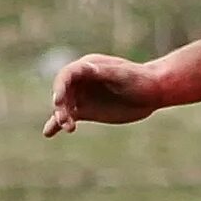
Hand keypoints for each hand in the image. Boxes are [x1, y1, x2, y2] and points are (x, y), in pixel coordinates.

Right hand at [44, 55, 162, 135]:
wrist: (152, 92)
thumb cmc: (139, 79)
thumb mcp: (123, 74)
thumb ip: (104, 72)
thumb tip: (87, 67)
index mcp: (88, 67)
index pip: (67, 75)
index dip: (60, 87)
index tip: (58, 101)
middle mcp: (81, 81)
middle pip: (62, 92)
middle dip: (61, 106)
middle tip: (65, 120)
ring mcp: (82, 96)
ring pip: (64, 107)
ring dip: (61, 117)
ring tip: (68, 128)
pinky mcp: (86, 111)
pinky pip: (68, 117)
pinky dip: (57, 124)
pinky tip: (48, 132)